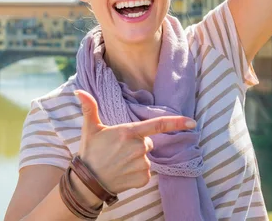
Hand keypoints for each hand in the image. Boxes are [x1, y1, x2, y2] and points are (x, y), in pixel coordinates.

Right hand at [74, 90, 195, 193]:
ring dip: (135, 159)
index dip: (176, 122)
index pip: (157, 125)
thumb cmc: (90, 152)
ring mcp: (142, 164)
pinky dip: (136, 173)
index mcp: (128, 132)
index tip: (192, 122)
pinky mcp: (143, 178)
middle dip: (136, 144)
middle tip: (117, 150)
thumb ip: (89, 108)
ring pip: (145, 158)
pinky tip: (122, 172)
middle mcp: (138, 148)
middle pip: (146, 142)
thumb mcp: (90, 128)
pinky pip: (145, 172)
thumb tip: (78, 90)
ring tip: (118, 162)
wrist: (88, 181)